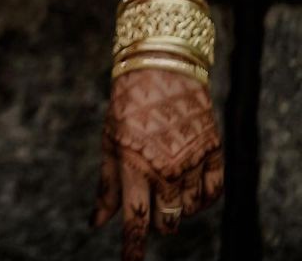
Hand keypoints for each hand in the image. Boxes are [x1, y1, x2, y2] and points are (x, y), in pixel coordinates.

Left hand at [90, 68, 223, 259]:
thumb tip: (96, 222)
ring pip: (189, 209)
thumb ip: (107, 185)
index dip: (133, 246)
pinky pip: (214, 193)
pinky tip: (190, 185)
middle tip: (151, 200)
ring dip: (178, 206)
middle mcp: (165, 165)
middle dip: (158, 221)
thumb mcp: (110, 140)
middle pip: (166, 220)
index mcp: (133, 162)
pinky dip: (203, 197)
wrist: (161, 66)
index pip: (135, 217)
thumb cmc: (128, 105)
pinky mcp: (214, 150)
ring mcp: (192, 159)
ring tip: (167, 179)